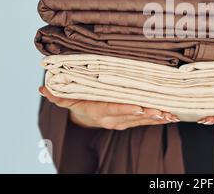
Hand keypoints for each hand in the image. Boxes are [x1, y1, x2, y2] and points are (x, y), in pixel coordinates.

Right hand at [39, 86, 179, 129]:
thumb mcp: (67, 100)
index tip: (138, 106)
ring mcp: (121, 122)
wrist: (85, 120)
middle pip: (131, 116)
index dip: (125, 109)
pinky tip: (170, 116)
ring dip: (156, 117)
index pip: (112, 109)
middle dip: (148, 114)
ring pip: (141, 120)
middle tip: (163, 110)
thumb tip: (42, 89)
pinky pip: (145, 122)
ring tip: (171, 114)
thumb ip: (57, 95)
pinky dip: (157, 119)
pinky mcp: (129, 122)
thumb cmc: (79, 104)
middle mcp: (111, 119)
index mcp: (97, 111)